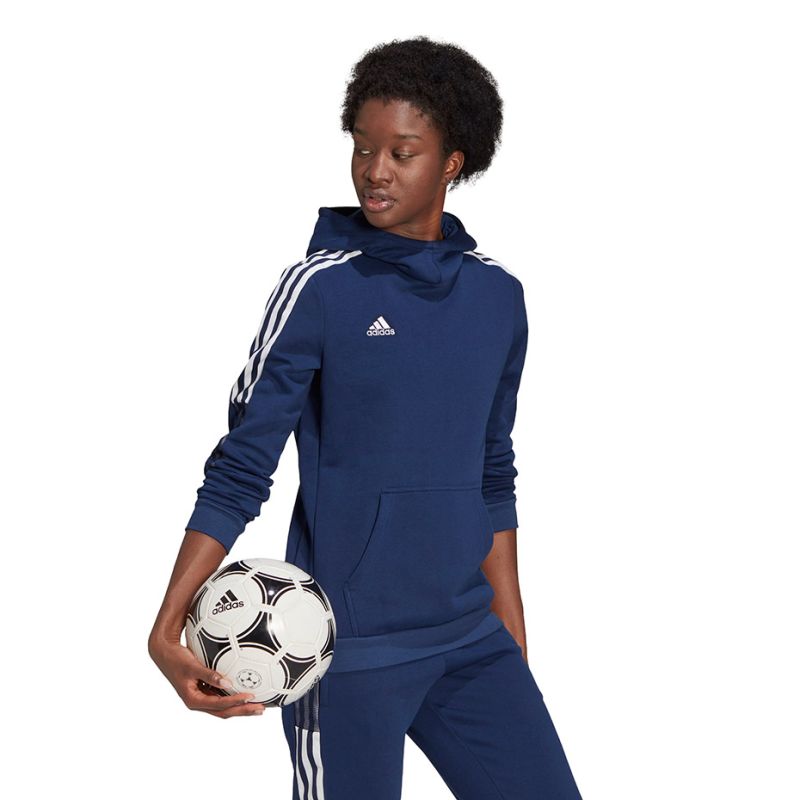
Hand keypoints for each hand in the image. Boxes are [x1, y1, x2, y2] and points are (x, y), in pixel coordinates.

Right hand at [149, 635, 265, 717]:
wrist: (164, 653)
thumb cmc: (177, 659)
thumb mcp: (192, 666)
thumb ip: (209, 675)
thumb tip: (228, 683)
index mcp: (193, 700)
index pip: (218, 705)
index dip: (235, 702)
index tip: (250, 696)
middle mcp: (198, 702)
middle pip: (224, 711)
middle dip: (243, 711)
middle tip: (261, 708)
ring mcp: (202, 697)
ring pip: (224, 707)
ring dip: (240, 707)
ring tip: (259, 705)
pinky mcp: (204, 690)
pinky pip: (222, 696)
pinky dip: (234, 696)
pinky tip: (246, 692)